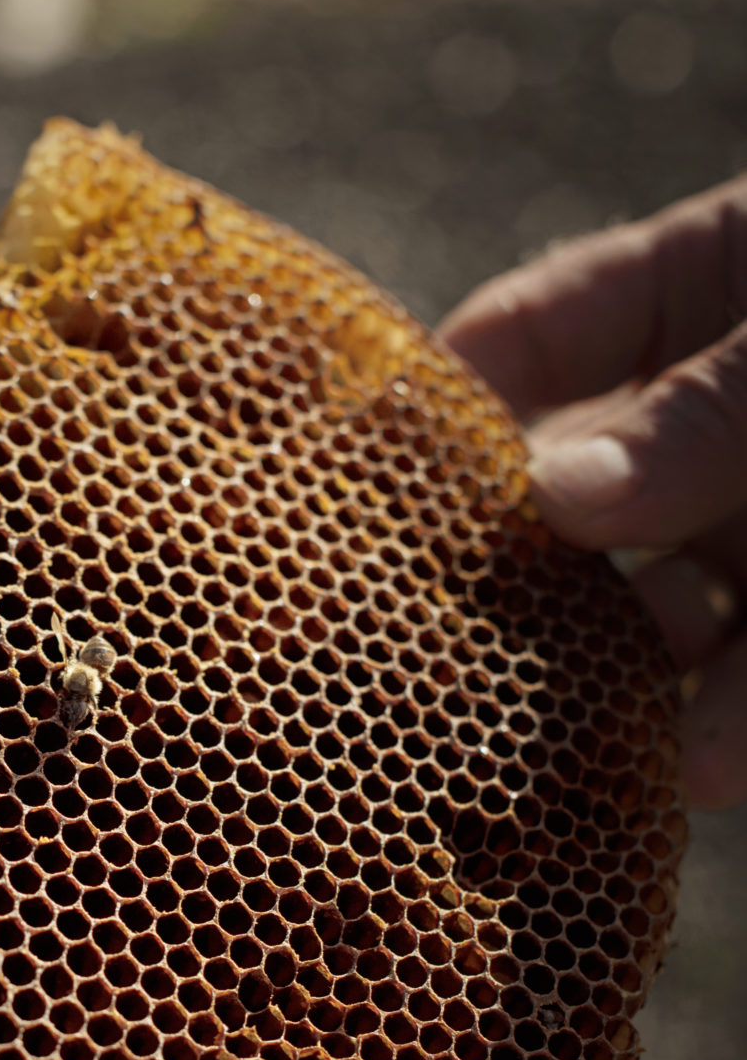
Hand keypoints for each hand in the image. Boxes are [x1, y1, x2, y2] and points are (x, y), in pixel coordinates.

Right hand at [442, 175, 746, 810]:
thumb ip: (723, 404)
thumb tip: (559, 498)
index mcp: (709, 290)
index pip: (532, 341)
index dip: (442, 414)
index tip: (351, 495)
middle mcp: (727, 431)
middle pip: (586, 503)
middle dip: (529, 580)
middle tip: (439, 658)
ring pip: (679, 617)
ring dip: (636, 679)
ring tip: (592, 740)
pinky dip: (732, 729)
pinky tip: (694, 769)